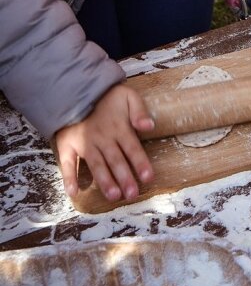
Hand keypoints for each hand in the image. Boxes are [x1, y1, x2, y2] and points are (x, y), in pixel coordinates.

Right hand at [55, 84, 153, 201]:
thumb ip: (139, 111)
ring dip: (104, 181)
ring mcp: (84, 143)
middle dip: (125, 178)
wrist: (77, 89)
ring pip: (96, 165)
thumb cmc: (108, 97)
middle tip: (132, 194)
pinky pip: (67, 163)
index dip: (141, 163)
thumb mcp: (128, 97)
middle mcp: (102, 138)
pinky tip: (73, 192)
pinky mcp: (67, 145)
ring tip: (113, 196)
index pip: (133, 149)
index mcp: (119, 128)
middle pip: (116, 160)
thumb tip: (148, 126)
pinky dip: (68, 177)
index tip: (148, 178)